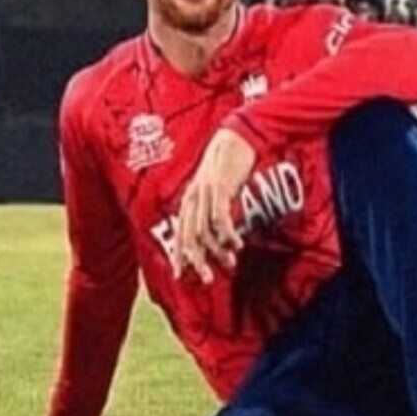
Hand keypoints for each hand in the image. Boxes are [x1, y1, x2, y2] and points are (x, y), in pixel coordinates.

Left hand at [172, 127, 256, 283]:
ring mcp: (204, 194)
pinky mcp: (219, 189)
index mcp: (189, 200)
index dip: (179, 256)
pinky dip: (227, 234)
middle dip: (196, 261)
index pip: (180, 233)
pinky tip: (237, 243)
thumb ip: (211, 208)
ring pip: (205, 232)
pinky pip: (219, 218)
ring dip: (218, 250)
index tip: (180, 275)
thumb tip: (216, 231)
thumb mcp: (216, 188)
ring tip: (230, 261)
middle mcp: (193, 199)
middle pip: (189, 237)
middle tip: (208, 278)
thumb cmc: (229, 164)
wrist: (237, 137)